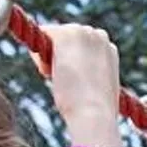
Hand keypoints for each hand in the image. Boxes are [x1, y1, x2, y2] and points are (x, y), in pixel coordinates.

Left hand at [41, 22, 122, 146]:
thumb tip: (77, 77)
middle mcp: (98, 35)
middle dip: (59, 55)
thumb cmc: (96, 112)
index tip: (72, 81)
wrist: (94, 113)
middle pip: (67, 36)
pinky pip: (42, 35)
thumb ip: (89, 76)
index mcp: (108, 49)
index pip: (81, 45)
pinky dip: (38, 56)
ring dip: (49, 56)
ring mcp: (84, 32)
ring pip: (54, 36)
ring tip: (57, 79)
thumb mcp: (98, 89)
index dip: (72, 61)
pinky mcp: (67, 34)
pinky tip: (46, 73)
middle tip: (63, 81)